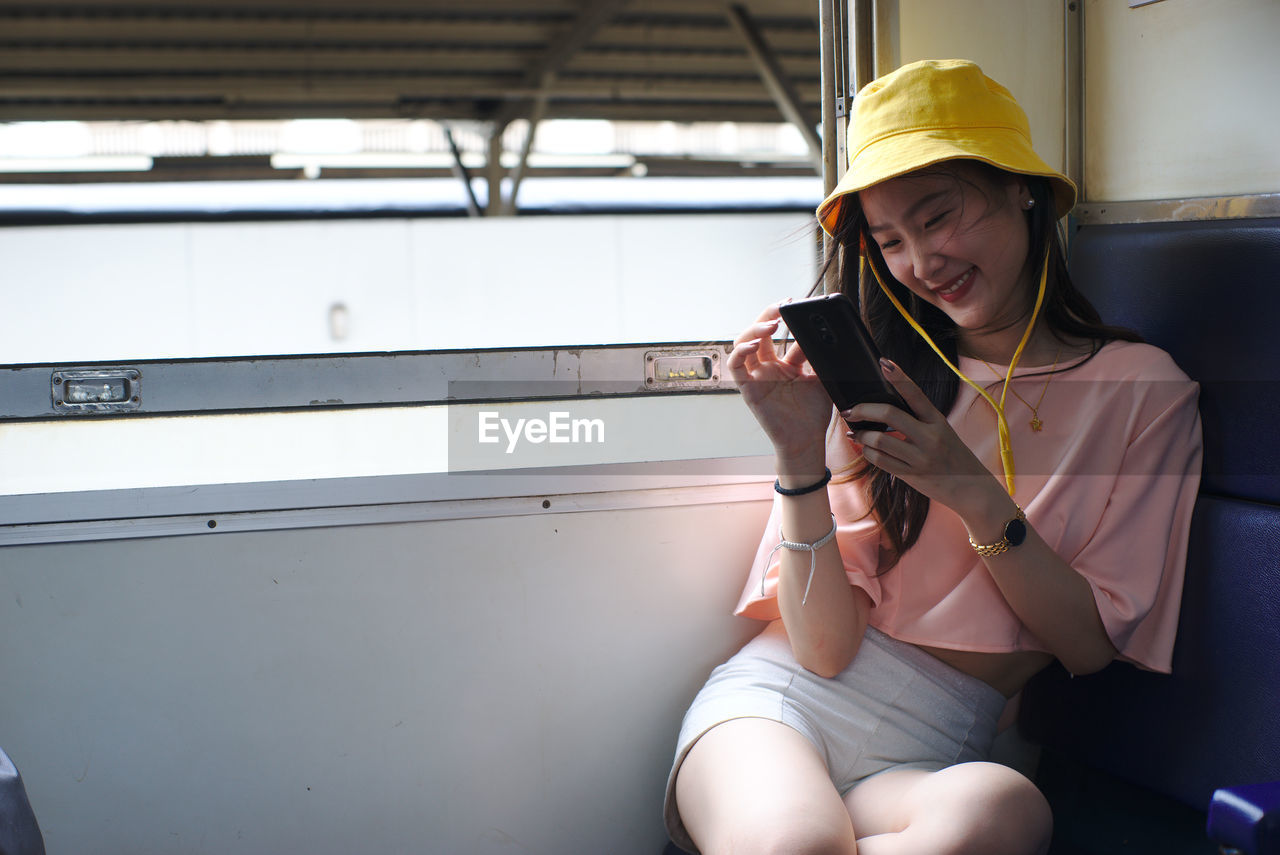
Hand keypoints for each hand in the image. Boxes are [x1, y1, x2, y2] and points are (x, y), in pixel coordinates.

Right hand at [726, 302, 835, 463]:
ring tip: (772, 322)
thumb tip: (825, 334)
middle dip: (769, 315)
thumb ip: (820, 358)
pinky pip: (736, 366)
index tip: (798, 306)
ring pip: (744, 343)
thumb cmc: (813, 415)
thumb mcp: (822, 379)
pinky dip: (740, 352)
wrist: (807, 440)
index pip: (783, 336)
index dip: (788, 320)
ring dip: (755, 329)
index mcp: (786, 366)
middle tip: (783, 305)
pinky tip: (752, 344)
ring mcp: (757, 377)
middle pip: (759, 333)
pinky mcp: (748, 389)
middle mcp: (769, 368)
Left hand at [843, 358, 1002, 511]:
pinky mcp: (912, 475)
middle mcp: (930, 437)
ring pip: (880, 440)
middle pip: (890, 414)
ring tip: (855, 433)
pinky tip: (866, 449)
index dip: (899, 377)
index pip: (916, 393)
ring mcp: (921, 457)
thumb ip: (919, 421)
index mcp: (938, 420)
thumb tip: (884, 410)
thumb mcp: (943, 432)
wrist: (971, 488)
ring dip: (861, 435)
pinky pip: (881, 461)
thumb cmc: (953, 456)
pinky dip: (868, 453)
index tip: (884, 363)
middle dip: (863, 409)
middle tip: (849, 410)